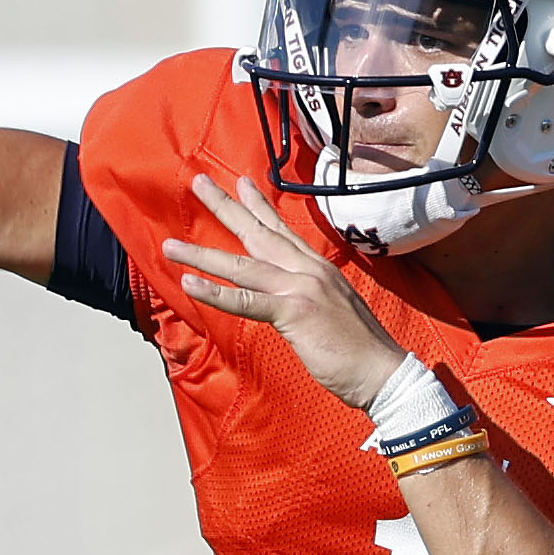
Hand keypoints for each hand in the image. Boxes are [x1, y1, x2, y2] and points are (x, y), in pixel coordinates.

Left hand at [163, 169, 403, 408]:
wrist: (383, 372)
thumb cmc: (358, 349)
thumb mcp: (332, 309)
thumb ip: (308, 295)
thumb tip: (290, 297)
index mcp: (318, 268)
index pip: (282, 230)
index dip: (259, 206)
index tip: (241, 183)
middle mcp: (308, 270)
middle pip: (259, 233)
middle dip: (226, 207)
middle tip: (198, 183)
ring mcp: (301, 289)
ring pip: (244, 265)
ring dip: (203, 255)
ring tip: (171, 246)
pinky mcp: (295, 313)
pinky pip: (248, 301)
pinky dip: (217, 293)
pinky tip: (190, 283)